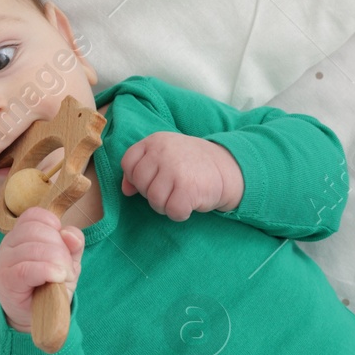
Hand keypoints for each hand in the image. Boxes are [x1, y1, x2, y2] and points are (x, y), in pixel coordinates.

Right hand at [0, 208, 84, 331]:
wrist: (38, 316)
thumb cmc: (50, 285)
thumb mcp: (66, 261)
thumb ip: (72, 244)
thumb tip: (69, 233)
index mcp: (21, 234)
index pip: (35, 215)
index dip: (54, 227)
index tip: (62, 246)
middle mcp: (9, 244)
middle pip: (38, 231)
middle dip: (61, 249)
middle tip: (66, 270)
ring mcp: (5, 261)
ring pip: (35, 249)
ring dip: (58, 263)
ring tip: (62, 278)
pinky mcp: (7, 280)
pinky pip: (27, 268)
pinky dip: (47, 271)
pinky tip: (57, 278)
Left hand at [120, 132, 243, 220]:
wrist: (228, 167)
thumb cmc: (191, 164)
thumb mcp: (164, 157)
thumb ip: (141, 169)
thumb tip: (126, 191)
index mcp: (155, 141)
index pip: (128, 163)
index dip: (135, 177)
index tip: (153, 179)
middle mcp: (163, 152)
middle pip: (140, 183)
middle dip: (152, 193)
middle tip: (170, 189)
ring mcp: (175, 169)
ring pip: (153, 200)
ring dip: (166, 205)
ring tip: (179, 196)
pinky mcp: (188, 188)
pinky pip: (172, 211)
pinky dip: (180, 213)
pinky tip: (189, 203)